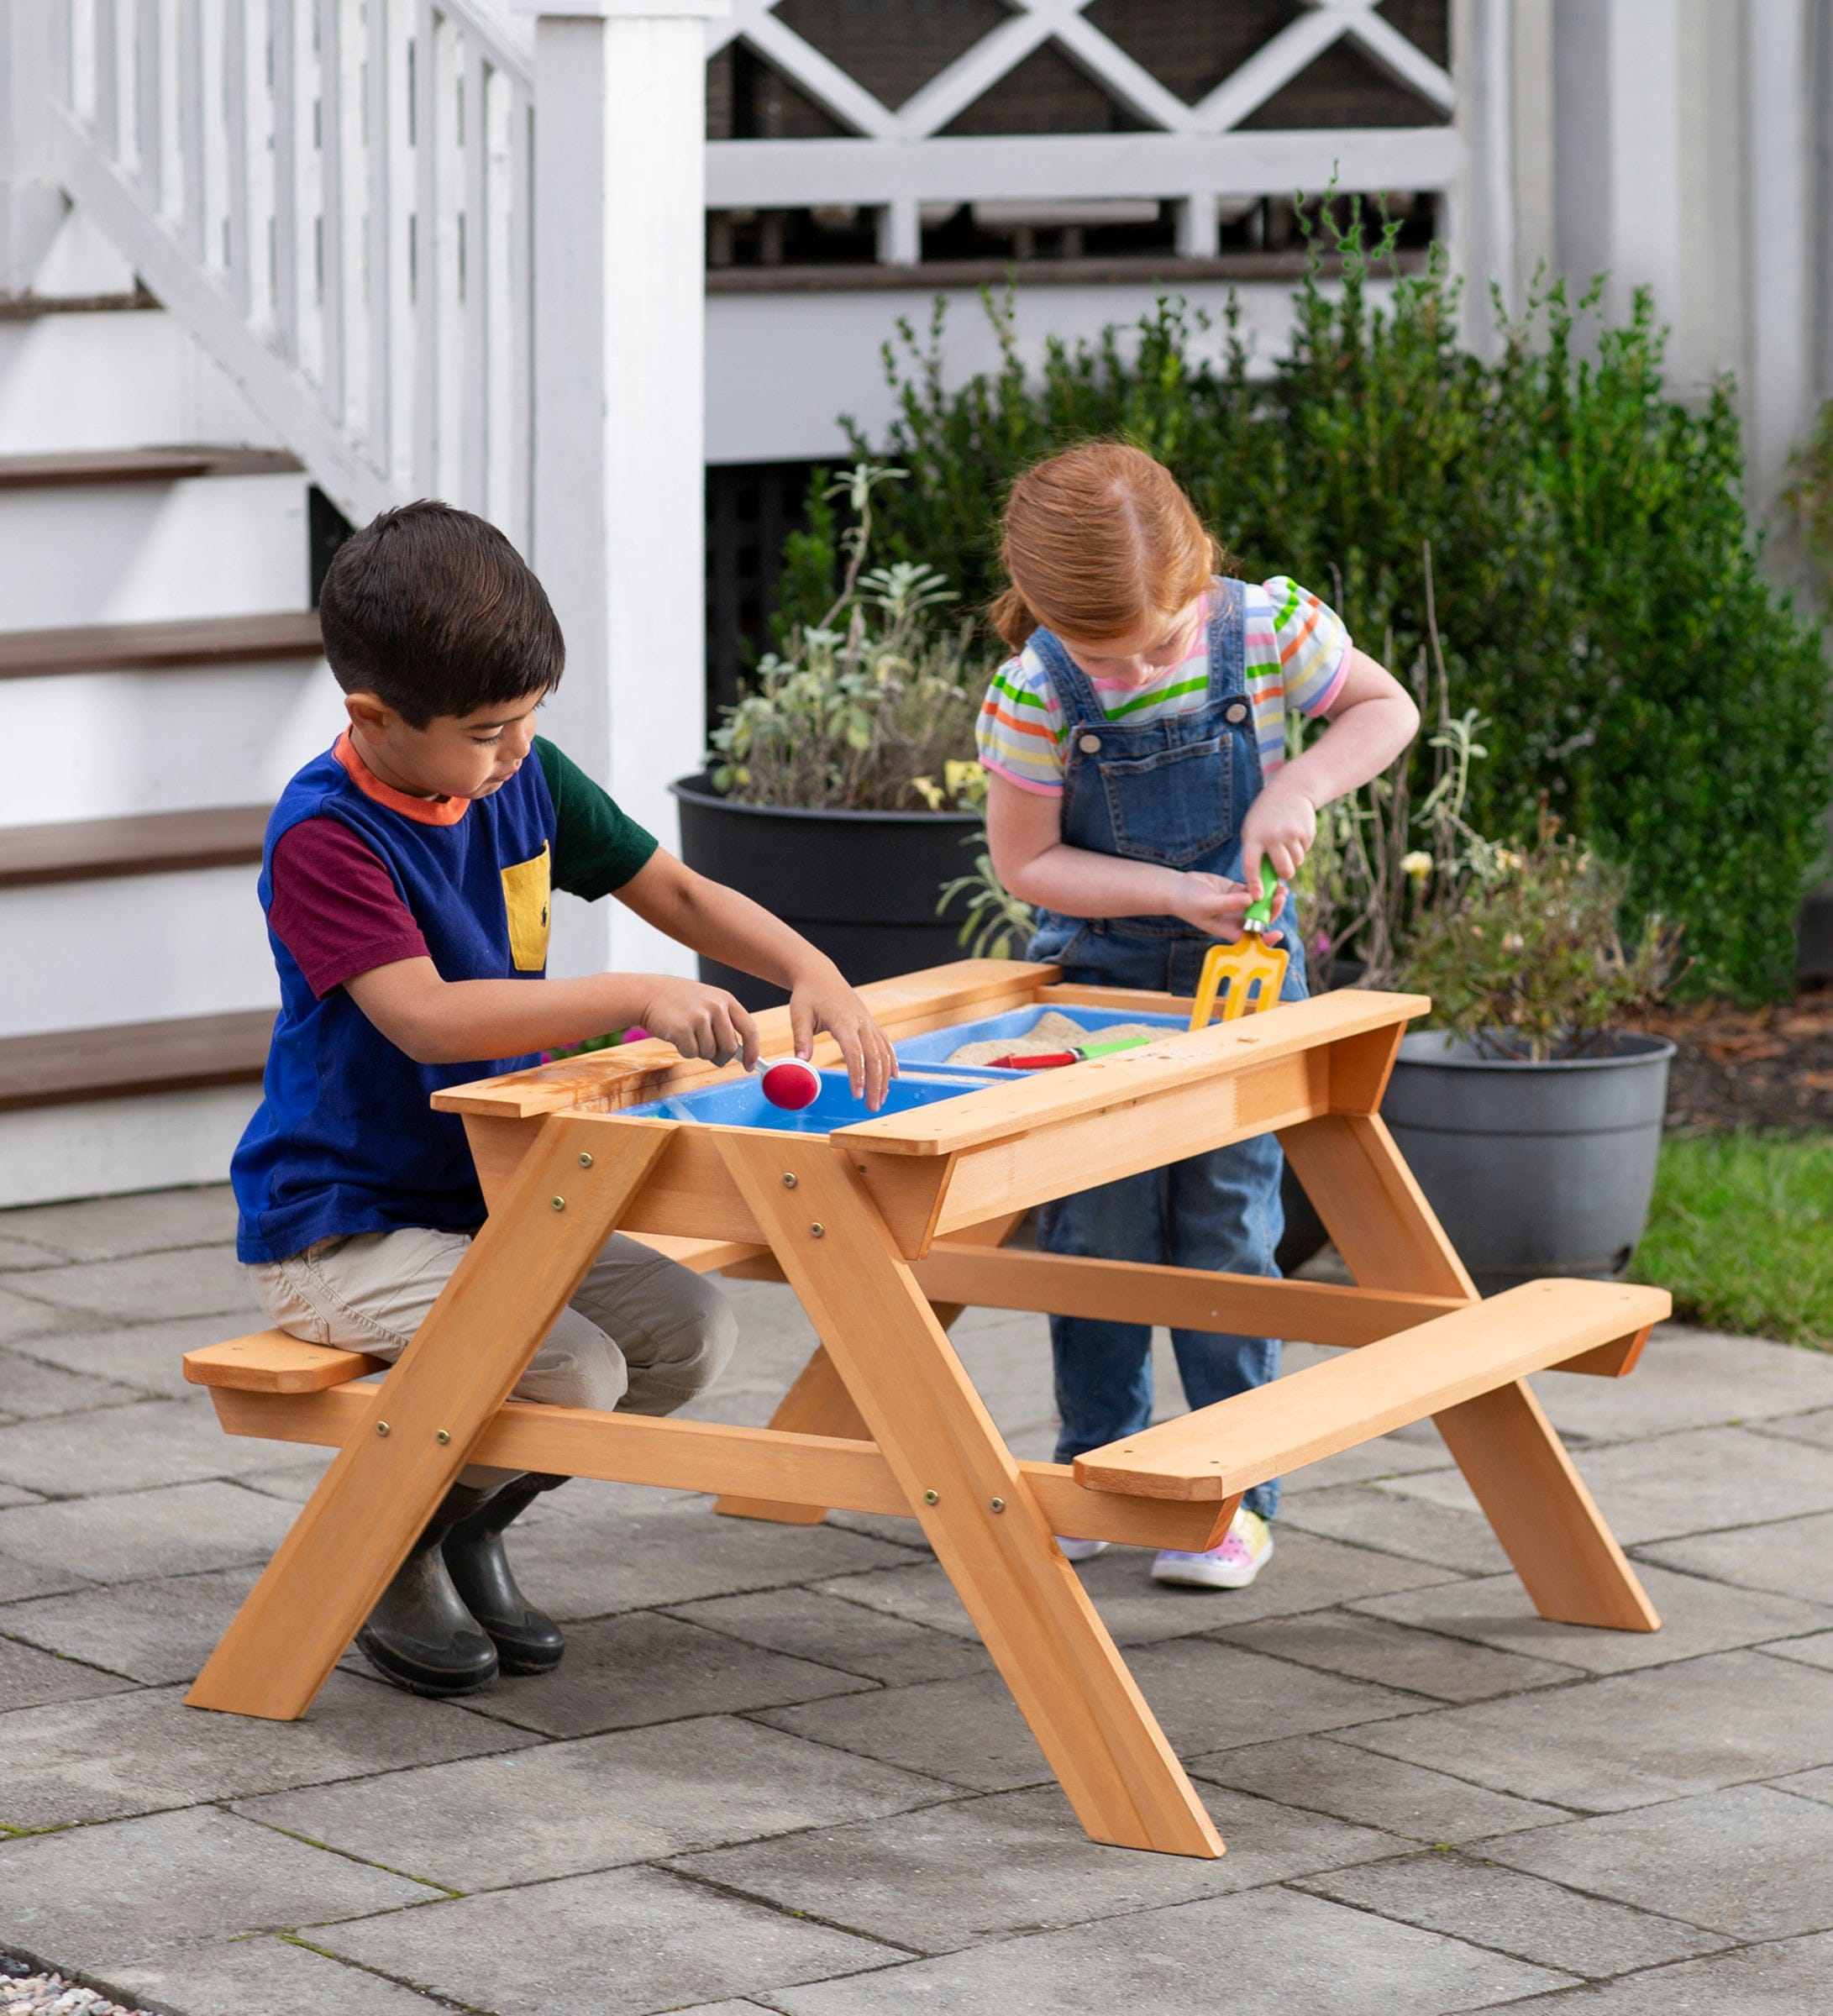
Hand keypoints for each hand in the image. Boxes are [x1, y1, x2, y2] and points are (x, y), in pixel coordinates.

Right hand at [637, 976, 758, 1070]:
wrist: (648, 994)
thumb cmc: (680, 1003)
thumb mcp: (708, 1003)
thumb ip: (725, 1024)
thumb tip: (742, 1054)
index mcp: (726, 999)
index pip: (750, 1029)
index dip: (753, 1051)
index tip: (750, 1066)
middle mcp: (716, 1006)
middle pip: (730, 1048)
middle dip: (721, 1057)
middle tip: (709, 1055)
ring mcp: (699, 1017)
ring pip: (709, 1053)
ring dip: (698, 1052)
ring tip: (687, 1034)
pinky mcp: (682, 1028)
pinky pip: (691, 1053)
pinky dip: (684, 1051)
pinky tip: (676, 1036)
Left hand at [788, 964, 897, 1108]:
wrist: (820, 975)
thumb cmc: (808, 995)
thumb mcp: (799, 1015)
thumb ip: (801, 1039)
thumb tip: (801, 1061)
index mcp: (843, 1020)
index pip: (855, 1052)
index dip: (858, 1074)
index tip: (856, 1095)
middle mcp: (861, 1022)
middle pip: (875, 1057)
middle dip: (876, 1084)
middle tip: (872, 1107)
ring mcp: (869, 1022)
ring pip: (884, 1053)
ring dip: (885, 1078)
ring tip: (880, 1100)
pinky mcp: (871, 1024)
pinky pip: (886, 1045)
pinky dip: (891, 1062)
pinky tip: (893, 1078)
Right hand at [1169, 872, 1286, 943]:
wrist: (1177, 888)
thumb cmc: (1188, 902)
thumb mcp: (1208, 904)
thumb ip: (1229, 903)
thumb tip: (1251, 899)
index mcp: (1230, 930)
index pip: (1252, 939)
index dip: (1266, 939)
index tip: (1277, 933)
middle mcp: (1237, 920)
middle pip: (1261, 919)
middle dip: (1273, 910)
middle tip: (1280, 897)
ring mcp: (1238, 905)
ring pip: (1261, 904)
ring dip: (1271, 897)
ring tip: (1281, 888)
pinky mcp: (1238, 891)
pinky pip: (1255, 890)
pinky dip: (1264, 885)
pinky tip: (1272, 878)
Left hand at [1240, 779, 1316, 895]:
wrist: (1290, 791)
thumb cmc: (1266, 817)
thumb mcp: (1253, 830)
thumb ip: (1256, 853)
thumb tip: (1263, 883)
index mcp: (1253, 837)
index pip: (1251, 866)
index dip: (1255, 885)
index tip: (1258, 897)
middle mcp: (1272, 836)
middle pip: (1284, 870)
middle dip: (1285, 873)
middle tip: (1282, 866)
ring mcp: (1290, 834)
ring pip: (1296, 862)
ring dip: (1293, 858)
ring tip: (1286, 841)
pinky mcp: (1305, 832)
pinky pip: (1305, 851)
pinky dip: (1301, 847)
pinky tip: (1295, 832)